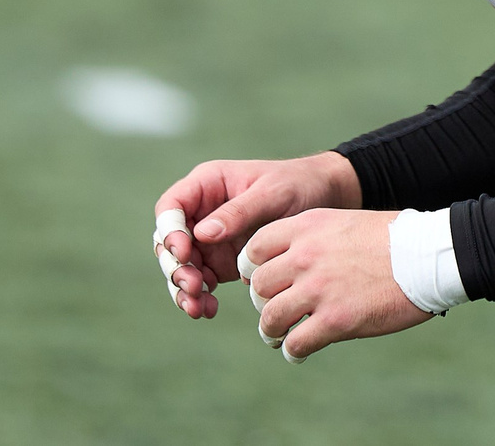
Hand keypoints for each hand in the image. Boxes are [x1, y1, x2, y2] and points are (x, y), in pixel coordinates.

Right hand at [151, 152, 359, 320]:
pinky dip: (200, 297)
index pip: (172, 207)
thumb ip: (238, 212)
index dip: (170, 231)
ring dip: (183, 289)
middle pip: (170, 242)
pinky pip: (201, 282)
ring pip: (181, 267)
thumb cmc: (297, 185)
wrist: (324, 200)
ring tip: (198, 308)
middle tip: (193, 287)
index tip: (184, 252)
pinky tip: (210, 309)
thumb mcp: (271, 193)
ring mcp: (210, 239)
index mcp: (208, 185)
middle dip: (176, 267)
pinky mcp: (222, 262)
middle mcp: (203, 212)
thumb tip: (202, 233)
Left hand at [243, 208, 432, 361]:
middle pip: (258, 287)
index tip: (262, 282)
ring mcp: (319, 289)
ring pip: (270, 318)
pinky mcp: (336, 320)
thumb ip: (310, 239)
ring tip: (278, 336)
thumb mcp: (341, 222)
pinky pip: (296, 343)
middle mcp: (305, 256)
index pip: (254, 249)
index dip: (253, 269)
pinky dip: (292, 351)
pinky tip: (297, 352)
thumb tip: (287, 262)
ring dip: (271, 331)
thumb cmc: (389, 238)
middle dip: (262, 302)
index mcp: (305, 228)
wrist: (427, 255)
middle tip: (274, 310)